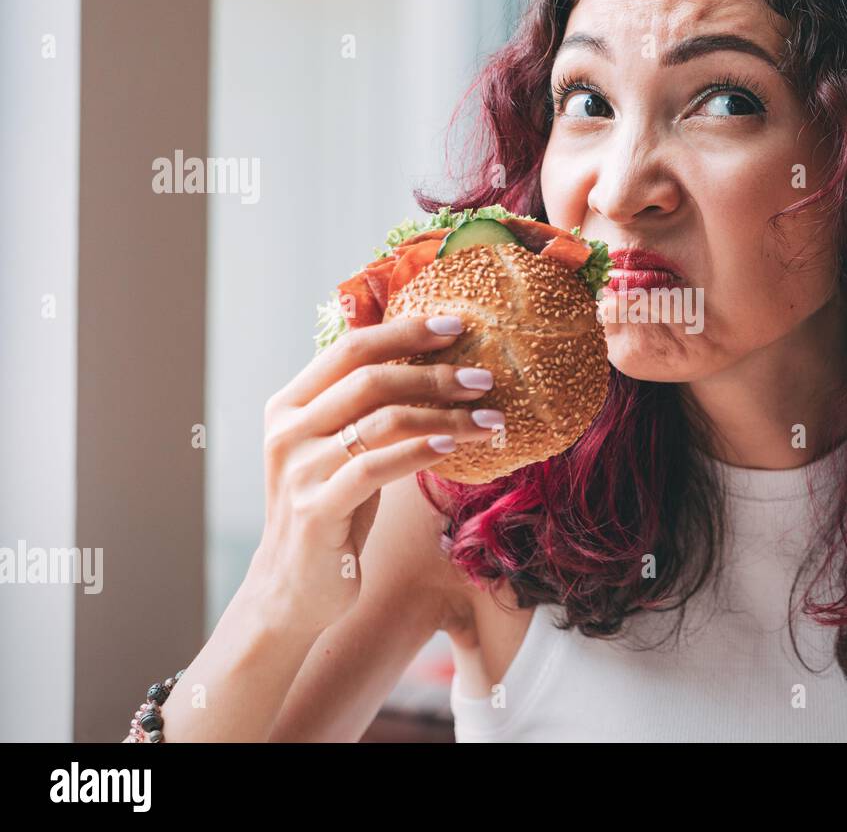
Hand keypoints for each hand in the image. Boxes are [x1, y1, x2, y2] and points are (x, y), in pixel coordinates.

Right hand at [251, 314, 501, 635]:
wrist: (294, 589)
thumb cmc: (333, 510)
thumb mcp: (342, 450)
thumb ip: (366, 409)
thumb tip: (433, 362)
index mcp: (289, 404)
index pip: (349, 348)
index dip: (404, 332)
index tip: (455, 325)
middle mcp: (288, 430)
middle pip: (370, 379)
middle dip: (434, 373)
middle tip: (484, 377)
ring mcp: (299, 470)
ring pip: (381, 422)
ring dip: (445, 415)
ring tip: (490, 418)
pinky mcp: (316, 509)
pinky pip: (376, 467)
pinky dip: (419, 451)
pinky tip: (455, 444)